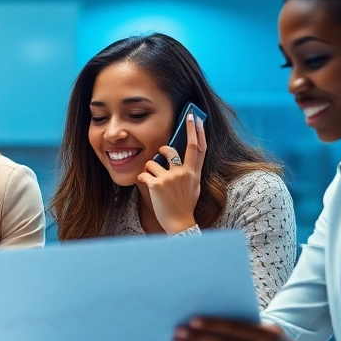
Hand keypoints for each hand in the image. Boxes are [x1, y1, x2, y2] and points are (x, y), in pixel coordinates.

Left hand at [136, 114, 206, 233]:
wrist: (179, 224)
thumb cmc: (184, 204)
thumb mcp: (193, 186)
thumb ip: (189, 169)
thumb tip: (181, 153)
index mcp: (193, 173)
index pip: (197, 147)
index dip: (196, 130)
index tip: (194, 116)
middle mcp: (183, 173)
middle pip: (172, 149)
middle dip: (163, 148)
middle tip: (161, 156)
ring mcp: (170, 179)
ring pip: (152, 162)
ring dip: (150, 170)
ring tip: (155, 183)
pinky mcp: (157, 184)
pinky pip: (143, 174)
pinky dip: (143, 180)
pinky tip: (150, 189)